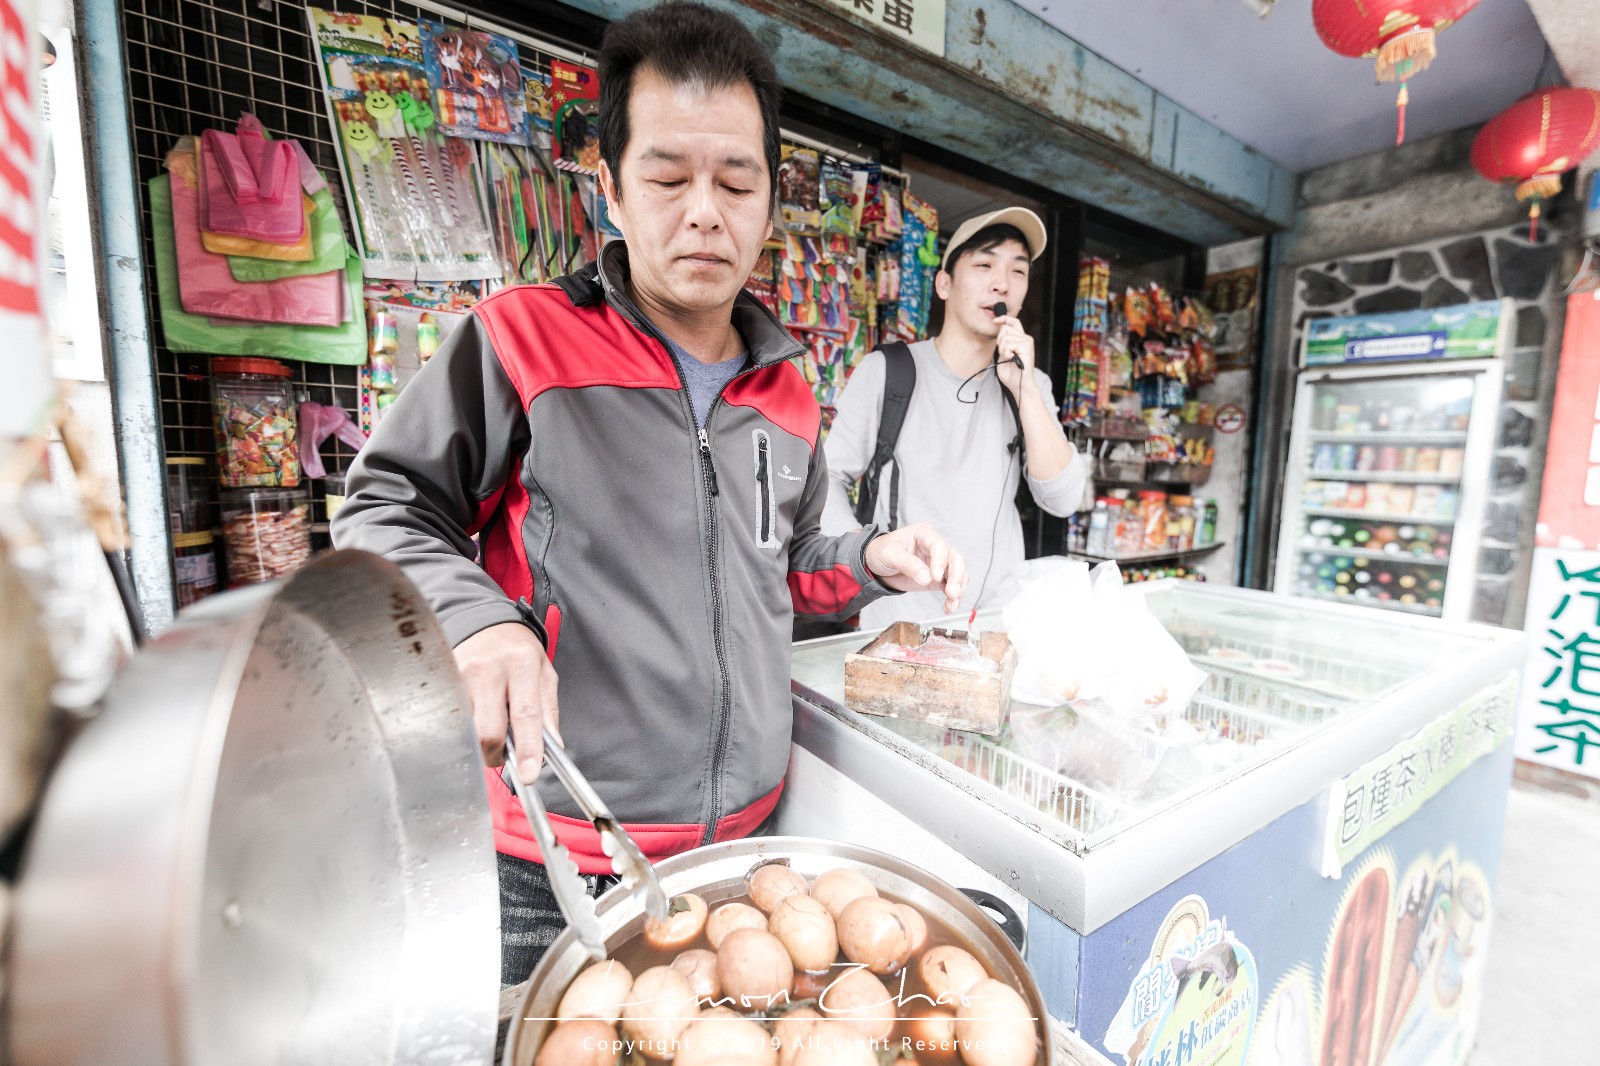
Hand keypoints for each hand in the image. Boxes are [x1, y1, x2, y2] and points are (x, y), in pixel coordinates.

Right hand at [454, 621, 560, 784]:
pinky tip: (471, 718)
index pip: (525, 715)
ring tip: (488, 729)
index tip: (529, 775)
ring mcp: (460, 674)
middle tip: (503, 753)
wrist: (482, 620)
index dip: (527, 749)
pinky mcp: (441, 681)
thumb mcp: (544, 672)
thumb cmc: (516, 650)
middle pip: (488, 731)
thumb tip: (552, 747)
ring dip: (478, 743)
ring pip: (466, 730)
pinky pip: (451, 720)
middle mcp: (488, 669)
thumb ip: (548, 710)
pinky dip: (462, 730)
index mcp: (521, 665)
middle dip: (496, 753)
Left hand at [864, 522, 968, 612]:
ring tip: (951, 603)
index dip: (940, 561)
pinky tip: (949, 607)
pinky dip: (953, 598)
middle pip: (955, 559)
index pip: (940, 546)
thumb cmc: (881, 551)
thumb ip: (908, 564)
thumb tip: (926, 577)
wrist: (876, 565)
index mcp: (924, 534)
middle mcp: (936, 547)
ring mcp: (939, 564)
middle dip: (957, 577)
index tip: (935, 577)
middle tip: (952, 593)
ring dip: (958, 589)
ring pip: (958, 573)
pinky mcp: (938, 579)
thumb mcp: (889, 554)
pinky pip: (951, 586)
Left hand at [993, 315, 1035, 395]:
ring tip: (1008, 357)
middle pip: (1006, 328)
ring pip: (1006, 337)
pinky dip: (1006, 352)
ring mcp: (1027, 342)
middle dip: (999, 340)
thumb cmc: (1011, 374)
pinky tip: (1011, 358)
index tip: (995, 320)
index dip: (1004, 318)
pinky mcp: (1027, 346)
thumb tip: (1000, 329)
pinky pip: (1009, 344)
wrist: (1019, 385)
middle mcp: (1026, 338)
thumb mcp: (1003, 355)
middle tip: (1004, 353)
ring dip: (1003, 349)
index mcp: (1021, 339)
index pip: (1014, 322)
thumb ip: (1003, 343)